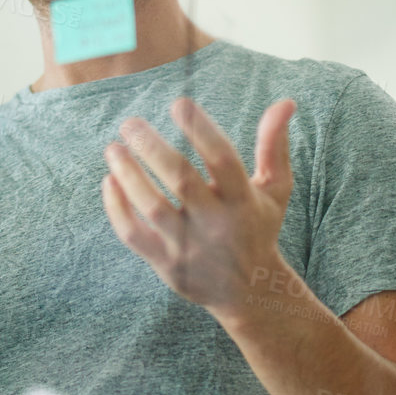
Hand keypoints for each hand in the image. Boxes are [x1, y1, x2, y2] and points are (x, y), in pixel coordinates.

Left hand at [101, 97, 295, 317]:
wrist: (251, 293)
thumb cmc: (258, 227)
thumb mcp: (275, 190)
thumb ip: (274, 146)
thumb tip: (285, 101)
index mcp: (243, 201)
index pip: (223, 159)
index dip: (201, 129)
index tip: (179, 104)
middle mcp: (216, 223)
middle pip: (182, 180)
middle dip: (153, 148)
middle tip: (130, 123)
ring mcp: (189, 246)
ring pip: (152, 207)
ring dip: (129, 175)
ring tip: (113, 148)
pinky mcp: (166, 265)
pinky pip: (134, 235)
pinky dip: (117, 208)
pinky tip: (110, 181)